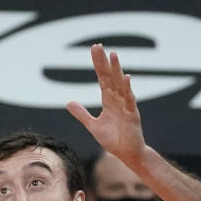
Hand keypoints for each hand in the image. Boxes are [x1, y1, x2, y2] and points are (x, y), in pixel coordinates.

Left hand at [67, 44, 146, 162]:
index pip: (102, 78)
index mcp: (109, 100)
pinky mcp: (132, 114)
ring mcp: (126, 105)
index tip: (94, 49)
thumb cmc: (114, 139)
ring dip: (117, 70)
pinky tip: (126, 78)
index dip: (98, 64)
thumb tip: (68, 102)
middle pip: (110, 77)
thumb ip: (82, 114)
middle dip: (104, 62)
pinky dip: (128, 89)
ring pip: (120, 84)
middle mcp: (118, 99)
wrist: (128, 154)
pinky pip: (130, 99)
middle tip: (98, 46)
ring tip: (113, 55)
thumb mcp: (93, 126)